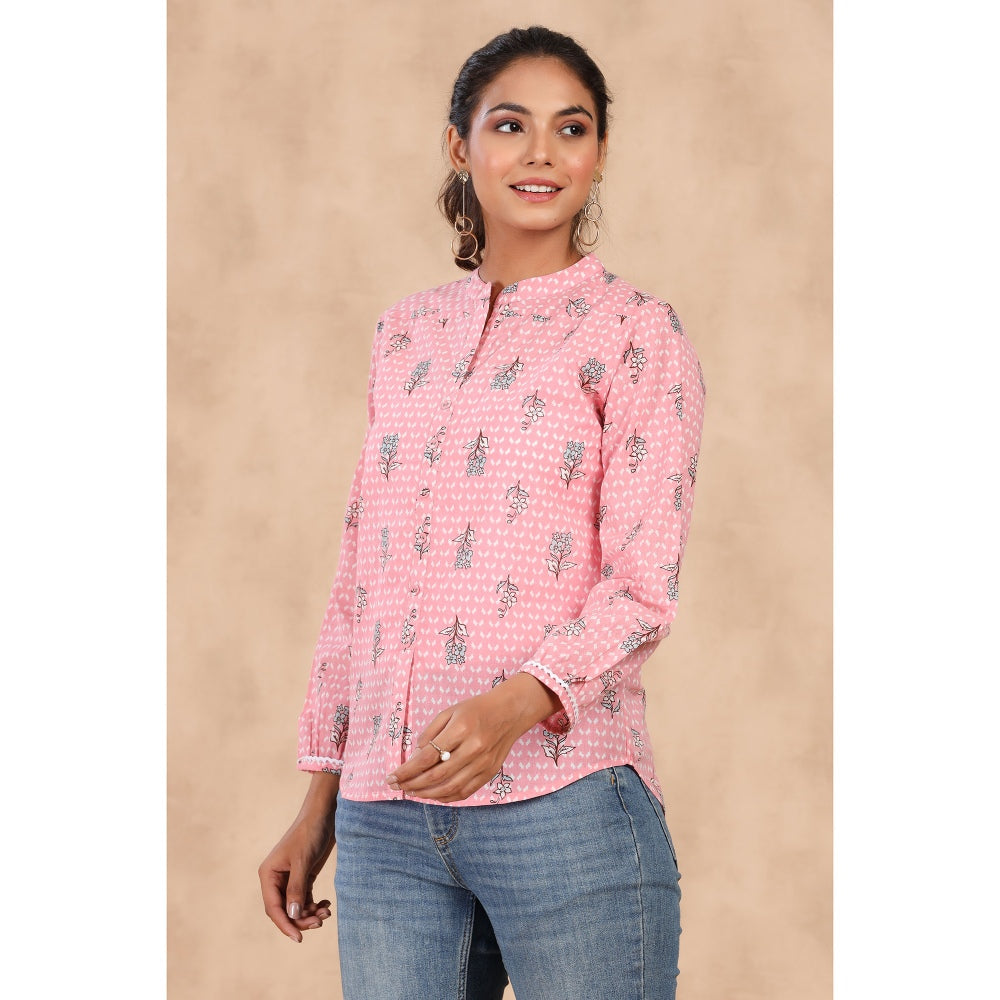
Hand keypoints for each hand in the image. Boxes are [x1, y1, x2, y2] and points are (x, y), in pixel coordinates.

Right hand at [258, 773, 339, 941]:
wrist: (323, 814)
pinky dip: (314, 905)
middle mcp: (276, 878)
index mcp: (268, 874)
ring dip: (310, 913)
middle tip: (320, 921)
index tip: (299, 938)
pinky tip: (326, 905)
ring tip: (326, 911)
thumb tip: (292, 915)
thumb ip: (297, 889)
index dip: (285, 924)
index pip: (273, 908)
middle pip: (285, 910)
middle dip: (301, 919)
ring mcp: (289, 878)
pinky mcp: (303, 876)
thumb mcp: (303, 861)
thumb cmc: (309, 833)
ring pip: (296, 906)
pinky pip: (305, 899)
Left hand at [386, 673, 561, 802]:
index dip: (407, 770)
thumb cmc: (477, 709)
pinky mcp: (489, 772)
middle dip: (412, 784)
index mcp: (461, 729)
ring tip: (412, 793)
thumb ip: (431, 732)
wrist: (511, 712)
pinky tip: (433, 795)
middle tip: (397, 787)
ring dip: (427, 794)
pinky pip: (465, 792)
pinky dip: (446, 797)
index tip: (392, 776)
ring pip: (450, 788)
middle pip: (437, 775)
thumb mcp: (450, 711)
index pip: (427, 757)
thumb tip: (415, 755)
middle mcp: (473, 749)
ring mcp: (483, 763)